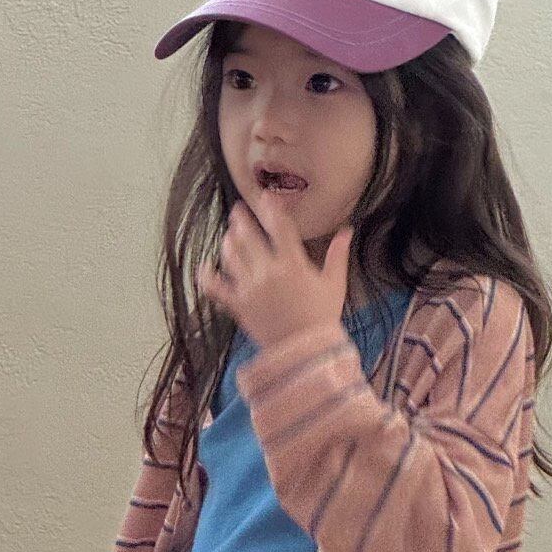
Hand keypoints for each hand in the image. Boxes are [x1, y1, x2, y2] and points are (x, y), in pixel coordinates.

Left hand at [197, 188, 352, 350]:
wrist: (305, 353)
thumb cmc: (322, 319)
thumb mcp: (334, 285)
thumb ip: (337, 255)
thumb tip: (346, 231)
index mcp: (293, 264)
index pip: (279, 227)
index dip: (270, 208)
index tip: (265, 197)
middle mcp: (268, 273)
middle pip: (248, 236)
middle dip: (241, 220)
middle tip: (238, 212)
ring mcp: (250, 289)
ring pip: (231, 256)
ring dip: (228, 242)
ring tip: (229, 236)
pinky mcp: (239, 306)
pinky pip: (216, 288)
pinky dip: (207, 277)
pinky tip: (204, 268)